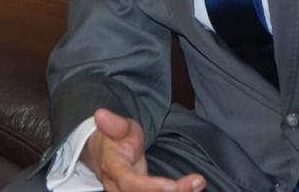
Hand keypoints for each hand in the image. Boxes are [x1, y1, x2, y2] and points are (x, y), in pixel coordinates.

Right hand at [82, 109, 204, 191]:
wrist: (104, 153)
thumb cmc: (115, 139)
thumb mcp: (118, 127)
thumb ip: (114, 124)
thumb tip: (100, 114)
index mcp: (114, 169)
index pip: (130, 183)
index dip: (151, 187)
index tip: (173, 186)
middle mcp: (119, 187)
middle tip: (197, 182)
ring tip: (198, 184)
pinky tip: (193, 187)